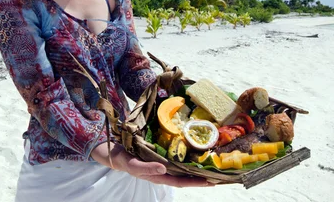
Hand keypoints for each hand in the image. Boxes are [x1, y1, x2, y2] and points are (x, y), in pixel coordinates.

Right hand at [91, 142, 213, 187]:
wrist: (114, 151)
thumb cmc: (123, 159)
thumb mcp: (132, 164)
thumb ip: (146, 168)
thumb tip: (163, 169)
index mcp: (158, 176)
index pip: (181, 181)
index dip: (196, 182)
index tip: (211, 181)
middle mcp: (163, 171)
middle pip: (186, 176)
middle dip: (201, 176)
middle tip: (219, 174)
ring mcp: (163, 163)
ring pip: (183, 167)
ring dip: (196, 167)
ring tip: (211, 164)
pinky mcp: (161, 155)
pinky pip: (177, 158)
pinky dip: (187, 157)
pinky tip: (195, 153)